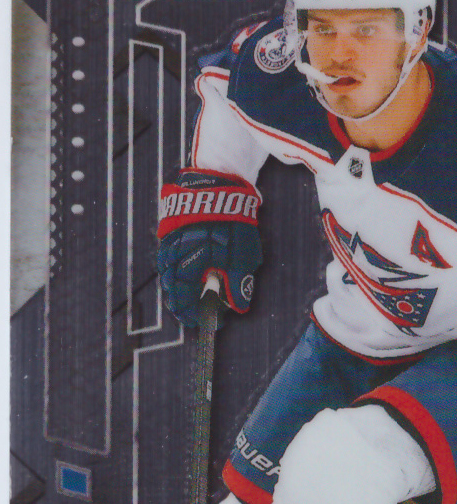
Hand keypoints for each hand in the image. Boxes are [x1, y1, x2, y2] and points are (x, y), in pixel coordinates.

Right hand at [157, 170, 261, 326]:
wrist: (219, 180)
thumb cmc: (233, 219)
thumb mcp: (242, 255)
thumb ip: (237, 283)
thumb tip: (237, 307)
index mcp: (187, 265)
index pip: (184, 302)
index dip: (197, 316)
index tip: (211, 323)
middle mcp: (171, 255)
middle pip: (172, 290)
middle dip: (185, 304)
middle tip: (200, 313)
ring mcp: (168, 241)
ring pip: (168, 274)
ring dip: (180, 288)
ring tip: (195, 295)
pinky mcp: (169, 229)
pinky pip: (168, 257)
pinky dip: (177, 270)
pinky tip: (190, 272)